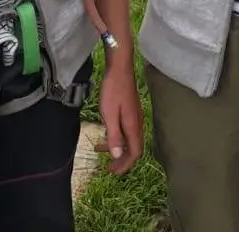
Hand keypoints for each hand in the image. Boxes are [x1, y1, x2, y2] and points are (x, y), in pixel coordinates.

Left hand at [98, 54, 142, 173]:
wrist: (119, 68)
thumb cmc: (113, 90)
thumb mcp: (109, 114)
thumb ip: (114, 136)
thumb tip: (117, 155)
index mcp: (133, 126)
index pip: (135, 152)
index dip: (125, 165)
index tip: (113, 171)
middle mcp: (137, 123)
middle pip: (134, 148)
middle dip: (122, 160)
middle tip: (109, 168)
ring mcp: (134, 116)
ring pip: (129, 139)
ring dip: (118, 148)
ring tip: (101, 151)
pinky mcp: (130, 110)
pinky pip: (126, 129)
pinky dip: (116, 136)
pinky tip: (105, 133)